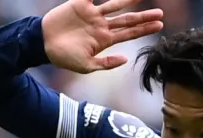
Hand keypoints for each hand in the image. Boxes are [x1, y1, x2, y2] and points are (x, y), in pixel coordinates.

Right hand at [42, 0, 165, 73]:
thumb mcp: (85, 66)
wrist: (42, 44)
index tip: (160, 26)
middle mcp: (101, 25)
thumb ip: (106, 63)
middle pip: (127, 19)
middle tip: (160, 14)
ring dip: (130, 0)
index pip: (128, 34)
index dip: (144, 30)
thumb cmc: (63, 57)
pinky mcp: (81, 4)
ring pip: (115, 4)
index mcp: (104, 40)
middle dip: (144, 17)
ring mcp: (92, 14)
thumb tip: (125, 59)